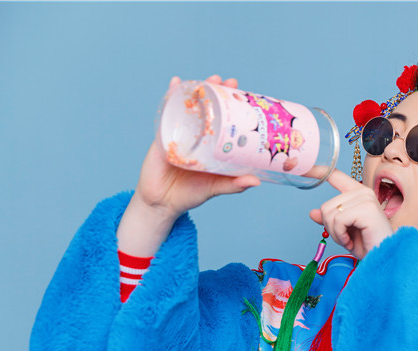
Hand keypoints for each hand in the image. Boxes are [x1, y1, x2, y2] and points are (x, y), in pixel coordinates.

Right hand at [119, 75, 259, 256]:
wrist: (162, 203)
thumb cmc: (190, 194)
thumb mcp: (215, 187)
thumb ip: (234, 184)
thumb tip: (256, 181)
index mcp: (211, 146)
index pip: (224, 121)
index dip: (232, 107)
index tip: (243, 93)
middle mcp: (196, 136)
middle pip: (208, 109)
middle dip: (217, 92)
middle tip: (229, 82)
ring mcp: (179, 133)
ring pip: (189, 107)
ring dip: (197, 90)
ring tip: (207, 80)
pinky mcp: (163, 136)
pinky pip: (167, 113)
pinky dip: (171, 96)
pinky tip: (176, 83)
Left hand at [309, 169, 392, 259]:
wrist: (383, 258)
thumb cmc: (368, 245)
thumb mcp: (343, 231)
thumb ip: (330, 219)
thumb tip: (312, 213)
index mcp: (357, 193)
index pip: (334, 175)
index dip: (317, 171)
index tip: (302, 168)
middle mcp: (363, 192)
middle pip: (326, 206)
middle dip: (331, 227)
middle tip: (346, 238)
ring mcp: (366, 198)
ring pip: (330, 213)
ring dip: (336, 233)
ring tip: (349, 240)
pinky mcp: (367, 208)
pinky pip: (338, 220)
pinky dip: (341, 235)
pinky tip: (351, 241)